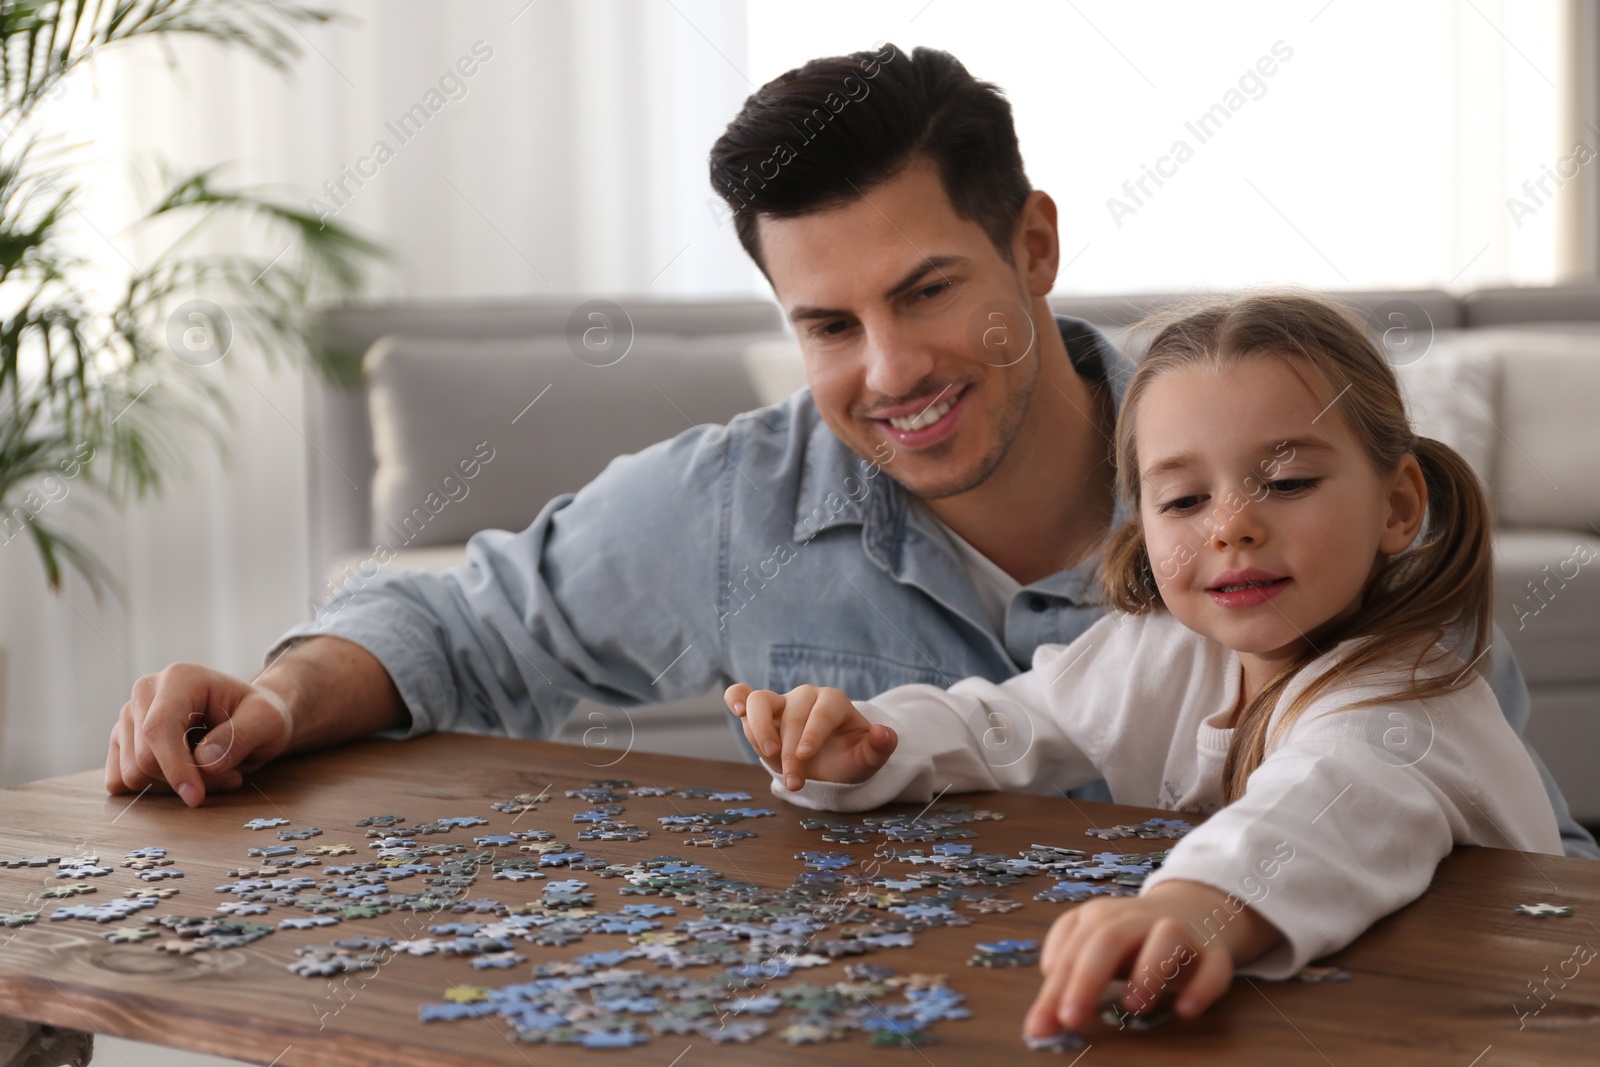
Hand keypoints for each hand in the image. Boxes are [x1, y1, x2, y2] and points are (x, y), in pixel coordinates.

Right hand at [105, 663, 294, 806]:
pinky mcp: (121, 741)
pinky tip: (184, 774)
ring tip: (214, 771)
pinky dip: (153, 788)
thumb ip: (240, 736)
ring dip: (175, 785)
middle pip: (144, 758)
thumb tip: (203, 760)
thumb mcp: (268, 720)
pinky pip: (121, 781)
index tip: (196, 797)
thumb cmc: (259, 715)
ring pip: (132, 774)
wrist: (249, 717)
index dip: (174, 768)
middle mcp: (145, 693)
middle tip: (230, 776)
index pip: (159, 729)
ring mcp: (128, 717)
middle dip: (187, 778)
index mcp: (179, 678)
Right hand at [724, 683, 896, 790]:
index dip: (812, 733)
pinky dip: (735, 697)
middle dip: (790, 751)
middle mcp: (806, 697)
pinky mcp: (760, 712)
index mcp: (834, 702)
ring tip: (767, 753)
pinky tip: (735, 709)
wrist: (827, 766)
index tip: (805, 757)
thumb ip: (879, 748)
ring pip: (761, 701)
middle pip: (792, 715)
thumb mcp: (866, 759)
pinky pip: (742, 695)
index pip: (822, 711)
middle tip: (794, 782)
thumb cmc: (846, 759)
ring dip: (760, 728)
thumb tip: (884, 733)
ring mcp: (780, 702)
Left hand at [1024, 879, 1283, 1037]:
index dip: (1055, 987)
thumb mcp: (1094, 956)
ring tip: (1133, 1006)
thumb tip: (1036, 1026)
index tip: (1041, 1025)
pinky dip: (1202, 987)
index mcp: (1099, 917)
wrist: (1192, 910)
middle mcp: (1136, 918)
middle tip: (1071, 1018)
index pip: (1071, 949)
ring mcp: (1178, 931)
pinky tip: (1185, 1011)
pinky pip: (1213, 966)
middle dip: (1086, 978)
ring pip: (1165, 938)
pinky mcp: (1214, 951)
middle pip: (1108, 937)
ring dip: (1148, 971)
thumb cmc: (1131, 942)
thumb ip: (1064, 986)